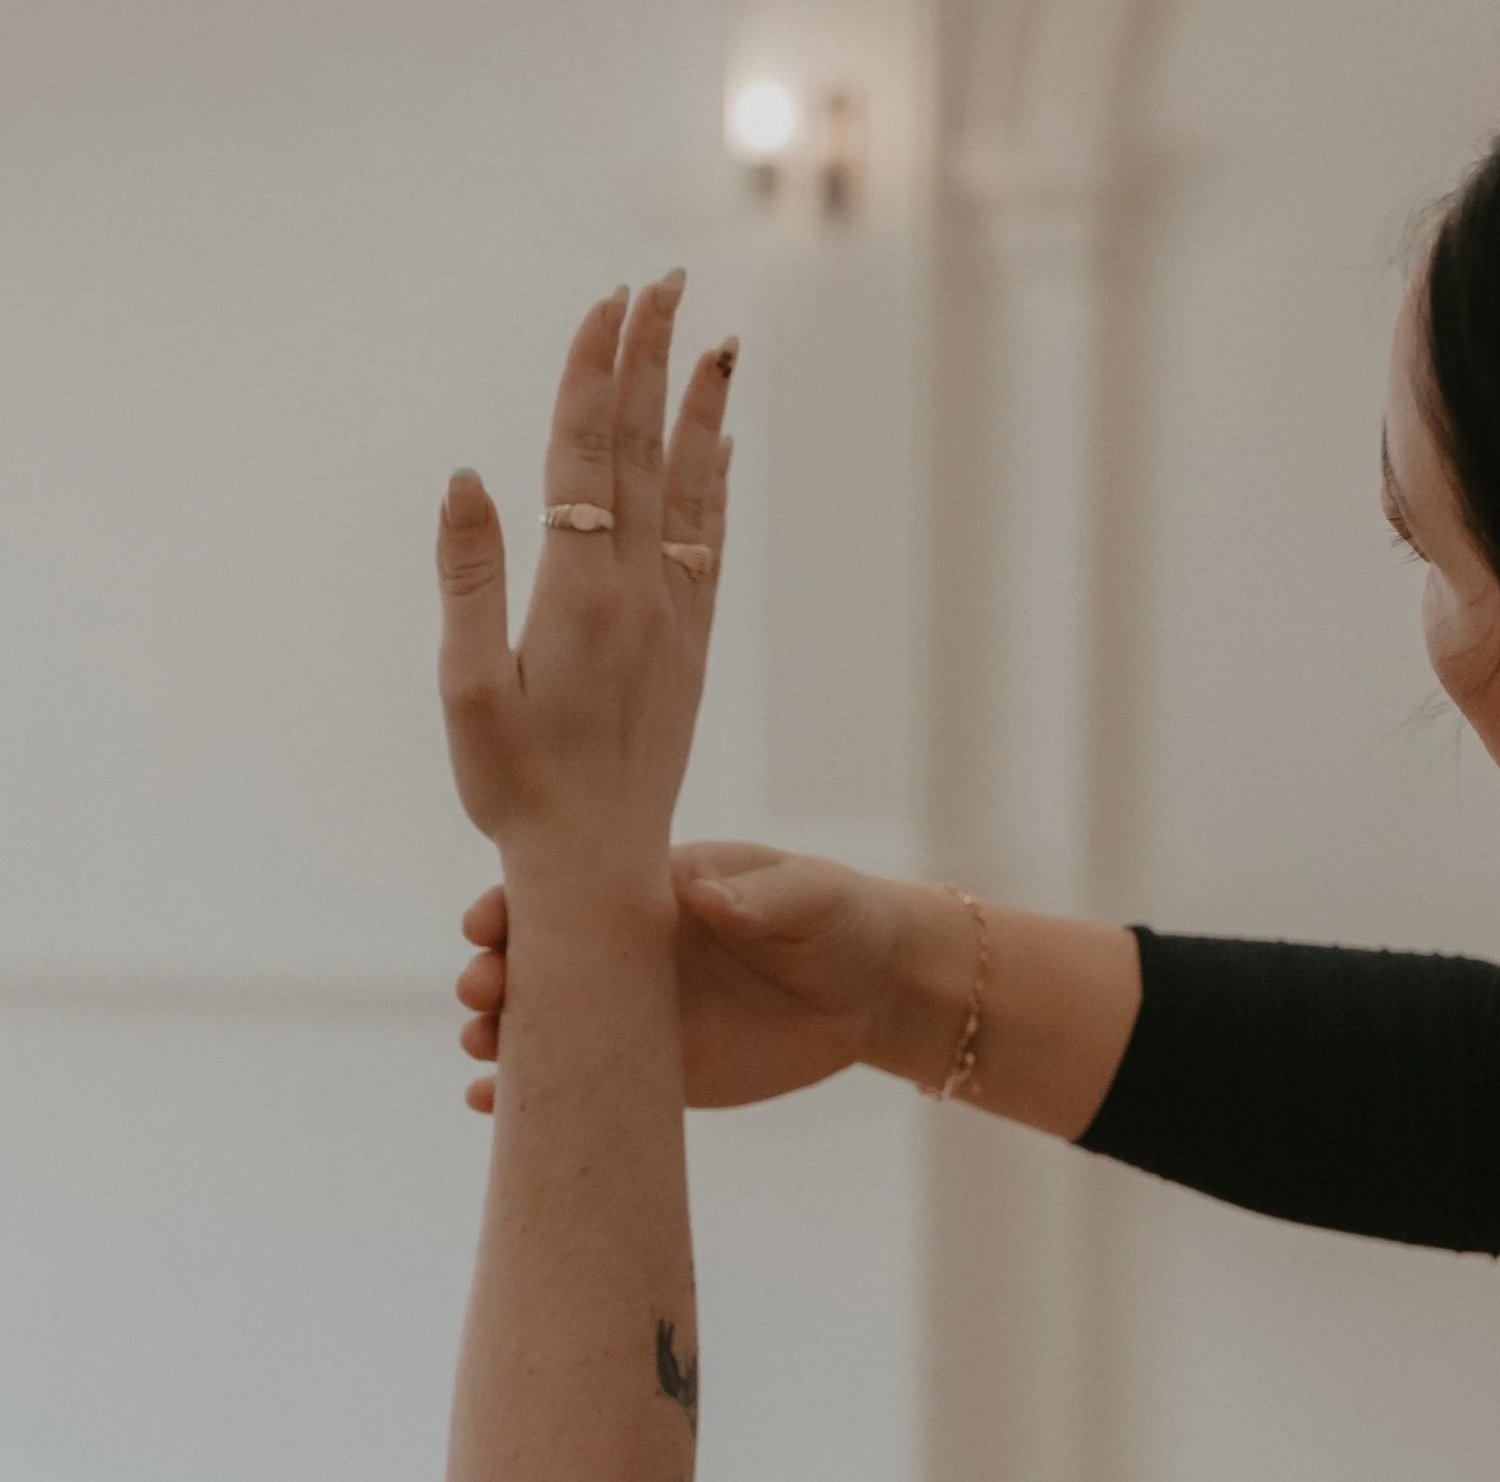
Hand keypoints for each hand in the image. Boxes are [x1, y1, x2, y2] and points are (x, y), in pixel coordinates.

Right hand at [436, 275, 735, 905]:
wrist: (598, 869)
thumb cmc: (516, 789)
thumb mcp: (468, 687)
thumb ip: (469, 577)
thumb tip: (469, 476)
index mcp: (577, 594)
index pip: (586, 454)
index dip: (596, 371)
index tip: (610, 301)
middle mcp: (637, 595)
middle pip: (641, 452)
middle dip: (651, 361)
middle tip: (665, 283)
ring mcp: (672, 621)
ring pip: (688, 491)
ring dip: (697, 411)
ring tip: (714, 343)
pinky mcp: (689, 651)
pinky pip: (707, 547)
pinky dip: (713, 488)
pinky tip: (720, 449)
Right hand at [455, 843, 948, 1114]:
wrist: (871, 991)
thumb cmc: (837, 919)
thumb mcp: (807, 898)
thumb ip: (758, 898)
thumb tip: (707, 897)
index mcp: (649, 895)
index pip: (565, 894)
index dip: (516, 906)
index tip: (486, 925)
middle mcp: (627, 953)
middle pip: (539, 961)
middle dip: (496, 974)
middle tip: (482, 994)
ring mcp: (635, 1015)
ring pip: (550, 1025)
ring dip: (504, 1035)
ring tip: (481, 1049)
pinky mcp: (657, 1072)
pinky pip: (588, 1084)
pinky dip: (537, 1097)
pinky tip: (492, 1108)